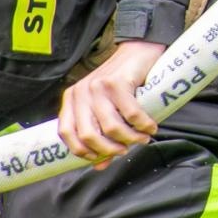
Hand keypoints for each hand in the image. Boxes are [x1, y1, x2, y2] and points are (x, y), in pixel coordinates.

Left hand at [58, 39, 164, 169]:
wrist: (139, 51)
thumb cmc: (122, 84)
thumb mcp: (106, 108)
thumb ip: (101, 134)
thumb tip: (100, 166)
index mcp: (72, 98)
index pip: (66, 132)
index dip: (81, 150)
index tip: (100, 157)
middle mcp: (81, 92)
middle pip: (88, 135)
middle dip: (109, 149)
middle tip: (125, 149)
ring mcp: (98, 87)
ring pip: (111, 127)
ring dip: (131, 138)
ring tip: (142, 138)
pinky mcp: (118, 83)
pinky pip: (132, 115)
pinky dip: (144, 126)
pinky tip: (150, 127)